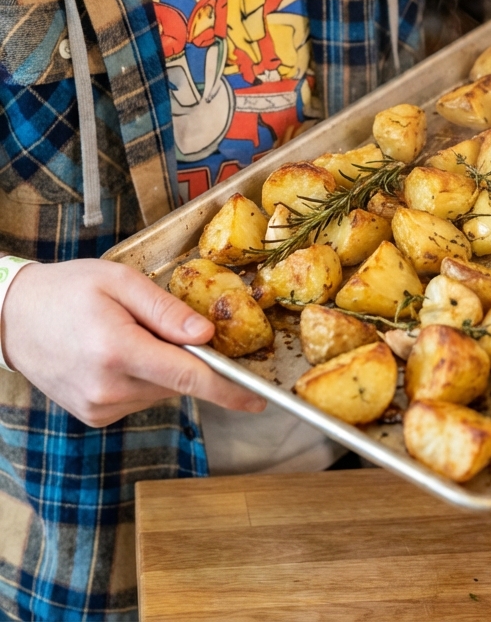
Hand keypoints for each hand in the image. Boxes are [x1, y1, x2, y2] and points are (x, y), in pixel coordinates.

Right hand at [2, 260, 265, 426]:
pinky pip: (140, 397)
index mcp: (117, 351)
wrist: (14, 318)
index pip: (187, 376)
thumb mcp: (120, 281)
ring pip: (160, 390)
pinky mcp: (95, 417)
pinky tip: (118, 351)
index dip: (228, 387)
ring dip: (163, 366)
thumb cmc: (68, 289)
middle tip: (160, 322)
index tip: (258, 398)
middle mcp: (108, 389)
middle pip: (177, 382)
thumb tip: (207, 336)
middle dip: (187, 356)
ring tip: (128, 332)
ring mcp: (99, 408)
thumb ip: (166, 310)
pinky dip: (143, 376)